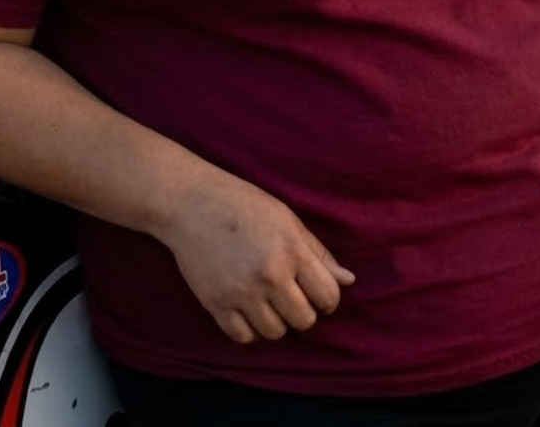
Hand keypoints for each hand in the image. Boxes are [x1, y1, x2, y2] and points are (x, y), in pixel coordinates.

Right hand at [158, 167, 354, 343]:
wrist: (190, 202)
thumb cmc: (243, 205)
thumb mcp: (286, 219)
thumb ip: (317, 252)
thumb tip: (348, 281)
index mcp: (291, 249)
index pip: (328, 296)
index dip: (327, 297)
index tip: (316, 291)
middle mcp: (269, 274)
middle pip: (304, 320)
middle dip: (302, 310)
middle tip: (290, 294)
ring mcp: (241, 292)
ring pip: (275, 333)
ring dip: (276, 321)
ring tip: (268, 300)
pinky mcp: (216, 304)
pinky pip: (244, 337)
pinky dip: (250, 329)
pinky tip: (248, 309)